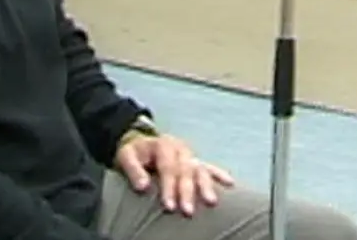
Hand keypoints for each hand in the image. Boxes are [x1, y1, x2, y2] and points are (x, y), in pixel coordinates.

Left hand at [114, 133, 234, 215]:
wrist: (141, 144)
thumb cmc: (134, 153)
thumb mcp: (126, 156)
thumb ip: (133, 170)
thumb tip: (143, 186)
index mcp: (163, 144)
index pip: (167, 167)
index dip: (168, 187)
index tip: (168, 206)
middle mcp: (180, 148)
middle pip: (186, 170)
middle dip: (187, 191)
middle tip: (187, 211)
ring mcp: (190, 155)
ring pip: (201, 169)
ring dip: (205, 186)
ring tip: (210, 202)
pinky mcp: (196, 161)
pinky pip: (210, 167)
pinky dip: (220, 175)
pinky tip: (230, 183)